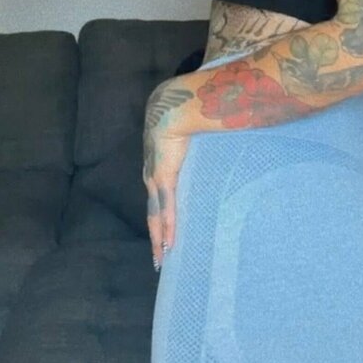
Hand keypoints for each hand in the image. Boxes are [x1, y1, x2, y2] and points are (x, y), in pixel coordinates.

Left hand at [142, 78, 193, 269]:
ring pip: (156, 216)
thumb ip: (196, 141)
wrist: (176, 103)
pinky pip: (166, 209)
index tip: (161, 232)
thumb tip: (211, 141)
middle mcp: (151, 174)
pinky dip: (168, 228)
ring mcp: (156, 178)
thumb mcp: (187, 132)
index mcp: (157, 163)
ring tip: (162, 258)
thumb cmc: (184, 112)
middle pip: (152, 212)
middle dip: (155, 235)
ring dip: (159, 238)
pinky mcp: (164, 178)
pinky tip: (170, 244)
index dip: (159, 215)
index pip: (156, 196)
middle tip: (158, 258)